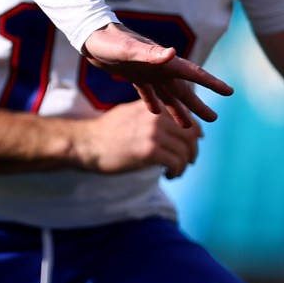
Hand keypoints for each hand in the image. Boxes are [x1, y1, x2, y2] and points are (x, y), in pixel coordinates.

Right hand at [69, 102, 200, 176]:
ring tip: (176, 171)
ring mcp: (153, 133)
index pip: (187, 117)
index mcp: (154, 107)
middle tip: (189, 161)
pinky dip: (176, 171)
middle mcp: (156, 117)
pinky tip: (168, 175)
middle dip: (193, 150)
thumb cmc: (107, 131)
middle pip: (190, 135)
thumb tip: (172, 123)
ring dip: (184, 164)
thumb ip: (152, 114)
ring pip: (185, 151)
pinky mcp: (149, 151)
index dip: (196, 132)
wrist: (87, 143)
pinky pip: (175, 163)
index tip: (196, 142)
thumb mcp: (131, 112)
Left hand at [79, 24, 231, 127]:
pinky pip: (147, 92)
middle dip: (198, 104)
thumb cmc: (108, 41)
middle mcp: (159, 67)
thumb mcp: (127, 49)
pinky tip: (155, 113)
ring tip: (188, 126)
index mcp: (163, 61)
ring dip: (178, 109)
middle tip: (213, 120)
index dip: (211, 83)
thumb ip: (149, 53)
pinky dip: (153, 102)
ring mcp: (147, 71)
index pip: (193, 73)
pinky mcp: (133, 75)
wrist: (89, 35)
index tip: (229, 92)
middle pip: (183, 89)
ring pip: (168, 94)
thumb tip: (172, 53)